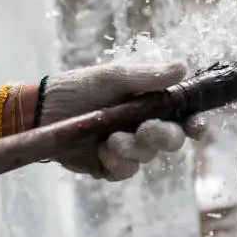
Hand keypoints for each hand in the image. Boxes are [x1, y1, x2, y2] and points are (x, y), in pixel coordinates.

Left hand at [40, 61, 205, 180]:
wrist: (39, 114)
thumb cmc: (75, 89)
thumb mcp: (113, 77)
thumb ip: (149, 77)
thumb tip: (184, 66)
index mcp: (147, 103)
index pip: (182, 115)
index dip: (195, 123)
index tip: (197, 127)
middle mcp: (142, 126)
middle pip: (171, 139)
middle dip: (163, 136)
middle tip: (146, 130)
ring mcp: (127, 147)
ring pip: (147, 156)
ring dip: (132, 148)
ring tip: (110, 140)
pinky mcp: (109, 166)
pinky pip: (126, 171)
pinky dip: (117, 161)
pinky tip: (102, 151)